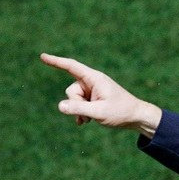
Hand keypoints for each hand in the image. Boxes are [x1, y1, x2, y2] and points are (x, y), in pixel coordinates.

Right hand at [40, 53, 162, 136]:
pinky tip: (84, 123)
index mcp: (94, 78)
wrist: (136, 117)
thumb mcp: (99, 112)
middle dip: (76, 104)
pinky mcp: (93, 99)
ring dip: (79, 111)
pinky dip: (80, 114)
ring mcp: (92, 91)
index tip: (42, 56)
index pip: (71, 67)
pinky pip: (78, 105)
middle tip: (90, 114)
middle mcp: (92, 82)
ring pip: (74, 100)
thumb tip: (60, 106)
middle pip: (71, 90)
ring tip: (91, 119)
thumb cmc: (121, 112)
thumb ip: (79, 109)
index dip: (56, 62)